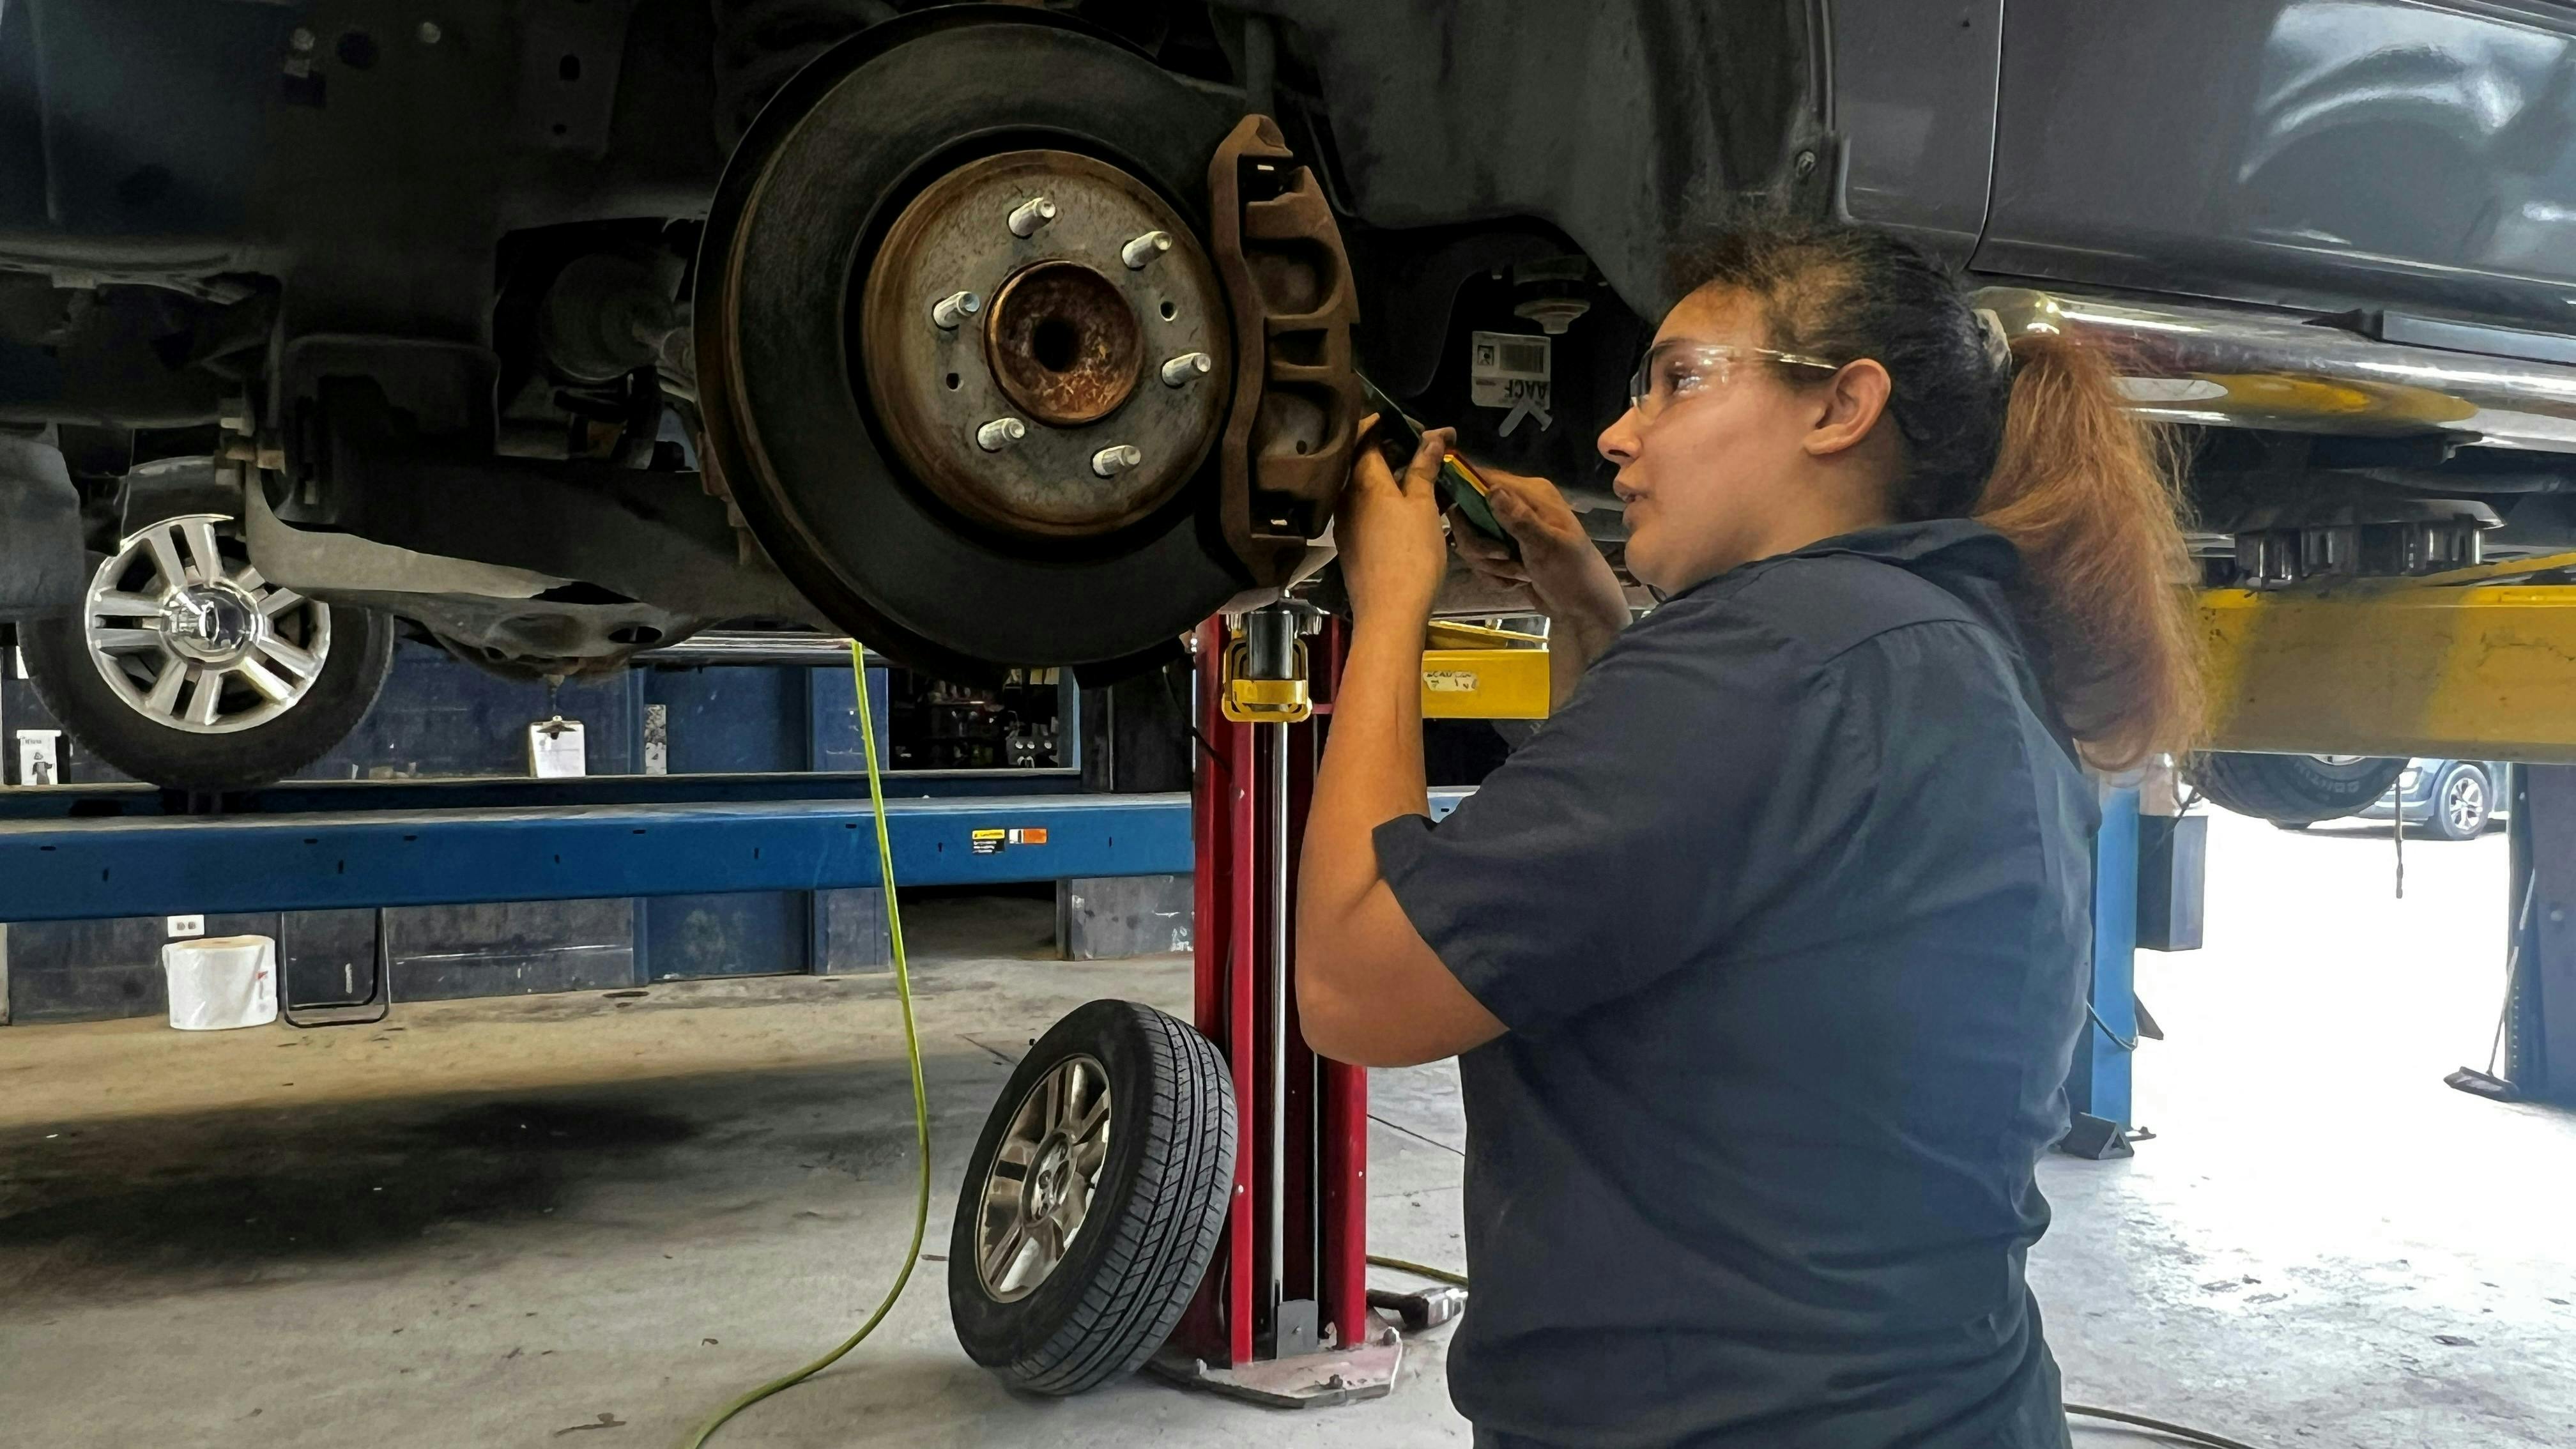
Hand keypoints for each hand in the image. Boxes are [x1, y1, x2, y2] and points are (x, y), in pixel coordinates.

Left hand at [1336, 418, 1452, 626]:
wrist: (1389, 613)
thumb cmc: (1411, 557)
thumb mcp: (1423, 506)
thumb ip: (1425, 469)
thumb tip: (1431, 438)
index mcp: (1362, 480)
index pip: (1366, 434)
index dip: (1391, 422)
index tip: (1418, 425)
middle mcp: (1346, 496)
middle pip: (1365, 458)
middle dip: (1397, 447)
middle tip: (1429, 447)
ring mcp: (1346, 520)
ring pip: (1367, 484)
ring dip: (1394, 473)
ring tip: (1426, 473)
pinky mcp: (1352, 541)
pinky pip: (1367, 506)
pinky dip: (1387, 496)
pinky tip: (1411, 503)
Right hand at [1455, 466, 1629, 643]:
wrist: (1582, 608)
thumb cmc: (1573, 574)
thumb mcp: (1549, 547)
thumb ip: (1520, 519)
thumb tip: (1493, 490)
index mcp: (1531, 494)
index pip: (1484, 479)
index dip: (1466, 495)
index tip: (1462, 523)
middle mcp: (1516, 505)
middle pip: (1469, 513)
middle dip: (1480, 545)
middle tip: (1502, 559)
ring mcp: (1507, 530)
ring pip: (1471, 541)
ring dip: (1490, 565)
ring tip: (1519, 575)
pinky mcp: (1502, 551)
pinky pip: (1479, 560)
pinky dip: (1494, 575)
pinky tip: (1515, 582)